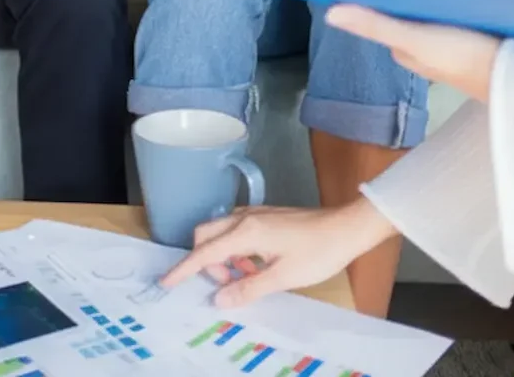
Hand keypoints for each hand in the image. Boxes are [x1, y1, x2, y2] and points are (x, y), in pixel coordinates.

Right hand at [159, 200, 394, 307]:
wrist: (347, 227)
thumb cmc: (318, 252)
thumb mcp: (283, 277)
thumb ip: (248, 287)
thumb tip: (219, 299)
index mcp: (245, 232)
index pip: (205, 253)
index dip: (184, 269)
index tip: (167, 282)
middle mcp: (245, 219)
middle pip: (205, 235)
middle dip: (205, 260)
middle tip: (225, 283)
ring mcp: (255, 214)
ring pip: (221, 232)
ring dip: (222, 255)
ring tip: (245, 276)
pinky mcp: (266, 216)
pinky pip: (237, 230)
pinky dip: (236, 248)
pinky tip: (256, 264)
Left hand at [327, 5, 501, 102]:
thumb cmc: (463, 59)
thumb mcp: (414, 39)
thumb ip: (375, 25)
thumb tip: (331, 13)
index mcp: (404, 48)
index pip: (383, 12)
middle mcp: (422, 47)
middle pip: (407, 9)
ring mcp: (448, 42)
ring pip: (431, 9)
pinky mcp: (473, 35)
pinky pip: (455, 11)